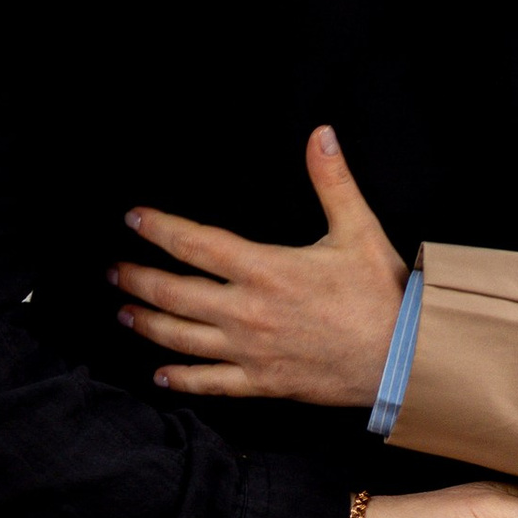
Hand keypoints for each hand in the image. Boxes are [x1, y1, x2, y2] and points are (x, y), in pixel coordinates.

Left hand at [113, 128, 408, 411]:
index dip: (160, 229)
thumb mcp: (358, 230)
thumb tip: (320, 134)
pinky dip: (181, 379)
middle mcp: (248, 312)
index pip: (197, 244)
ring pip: (183, 338)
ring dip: (148, 324)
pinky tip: (160, 375)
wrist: (404, 358)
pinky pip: (211, 383)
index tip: (134, 218)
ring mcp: (251, 352)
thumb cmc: (383, 295)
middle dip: (138, 279)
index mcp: (265, 270)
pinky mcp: (263, 382)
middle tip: (113, 270)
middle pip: (176, 293)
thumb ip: (332, 181)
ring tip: (123, 313)